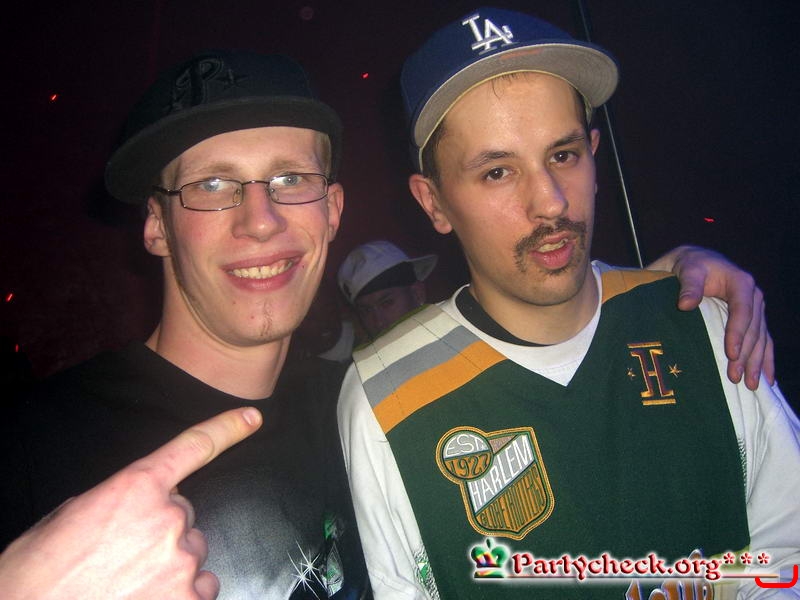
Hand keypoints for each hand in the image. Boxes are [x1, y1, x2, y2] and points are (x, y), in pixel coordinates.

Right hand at [0, 407, 261, 599]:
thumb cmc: (38, 573)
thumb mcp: (71, 516)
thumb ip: (119, 498)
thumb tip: (140, 503)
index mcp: (136, 487)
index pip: (193, 447)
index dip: (227, 428)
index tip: (253, 418)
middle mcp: (168, 519)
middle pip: (185, 515)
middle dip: (162, 530)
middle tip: (123, 554)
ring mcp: (182, 562)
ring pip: (193, 553)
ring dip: (171, 565)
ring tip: (129, 581)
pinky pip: (202, 587)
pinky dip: (181, 595)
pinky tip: (146, 598)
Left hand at [647, 245, 773, 389]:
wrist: (695, 262)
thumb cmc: (690, 265)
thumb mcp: (688, 269)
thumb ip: (688, 285)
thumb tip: (685, 304)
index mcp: (741, 283)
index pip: (742, 311)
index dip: (738, 333)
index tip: (731, 353)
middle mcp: (753, 297)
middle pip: (753, 330)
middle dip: (746, 356)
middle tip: (736, 378)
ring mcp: (755, 309)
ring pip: (760, 339)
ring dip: (757, 363)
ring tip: (751, 385)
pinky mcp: (752, 319)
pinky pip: (763, 341)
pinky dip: (765, 360)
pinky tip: (768, 378)